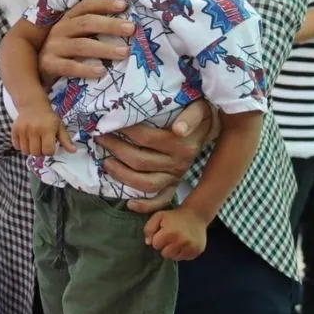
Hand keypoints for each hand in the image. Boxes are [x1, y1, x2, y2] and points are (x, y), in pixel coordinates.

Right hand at [11, 103, 76, 156]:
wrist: (33, 104)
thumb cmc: (48, 118)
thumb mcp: (59, 127)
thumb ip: (66, 140)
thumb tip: (74, 151)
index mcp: (47, 129)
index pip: (48, 151)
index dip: (50, 151)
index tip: (50, 146)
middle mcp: (34, 129)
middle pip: (36, 153)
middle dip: (40, 152)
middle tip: (42, 145)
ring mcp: (23, 130)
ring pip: (26, 151)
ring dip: (31, 150)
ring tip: (34, 143)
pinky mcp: (14, 130)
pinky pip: (16, 147)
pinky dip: (22, 146)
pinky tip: (27, 140)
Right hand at [38, 0, 133, 84]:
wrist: (37, 71)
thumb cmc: (64, 52)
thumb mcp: (75, 35)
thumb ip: (92, 29)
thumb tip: (126, 25)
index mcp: (68, 19)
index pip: (86, 6)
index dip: (104, 4)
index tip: (124, 6)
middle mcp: (59, 29)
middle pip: (86, 23)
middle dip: (110, 25)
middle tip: (131, 29)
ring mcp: (53, 47)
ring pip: (81, 45)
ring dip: (104, 48)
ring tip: (124, 52)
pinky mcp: (48, 64)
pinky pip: (69, 66)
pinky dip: (85, 68)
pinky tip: (101, 71)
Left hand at [97, 99, 213, 213]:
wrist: (214, 128)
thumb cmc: (199, 115)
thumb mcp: (199, 108)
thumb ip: (192, 116)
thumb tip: (178, 130)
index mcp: (182, 145)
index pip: (147, 139)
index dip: (125, 132)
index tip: (108, 123)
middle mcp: (179, 164)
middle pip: (140, 161)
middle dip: (116, 149)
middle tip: (100, 138)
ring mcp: (176, 177)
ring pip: (145, 183)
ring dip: (121, 174)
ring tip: (105, 162)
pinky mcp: (175, 186)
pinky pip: (160, 201)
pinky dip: (145, 205)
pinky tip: (129, 203)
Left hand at [144, 207, 208, 260]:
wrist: (196, 214)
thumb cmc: (174, 216)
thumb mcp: (158, 216)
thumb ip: (149, 228)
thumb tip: (148, 242)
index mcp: (170, 232)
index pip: (156, 245)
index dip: (158, 239)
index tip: (163, 233)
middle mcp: (181, 241)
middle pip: (165, 254)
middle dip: (165, 247)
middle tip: (171, 237)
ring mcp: (191, 247)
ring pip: (175, 258)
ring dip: (174, 251)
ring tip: (177, 241)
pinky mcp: (197, 251)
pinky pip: (185, 258)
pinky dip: (183, 253)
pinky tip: (185, 244)